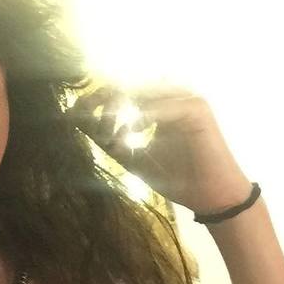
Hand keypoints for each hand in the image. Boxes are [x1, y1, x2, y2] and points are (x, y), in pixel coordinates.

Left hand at [68, 83, 252, 213]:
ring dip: (119, 111)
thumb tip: (75, 120)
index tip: (73, 114)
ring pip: (140, 91)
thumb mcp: (131, 156)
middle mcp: (169, 95)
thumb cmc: (175, 177)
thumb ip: (106, 138)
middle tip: (94, 129)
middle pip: (125, 84)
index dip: (94, 98)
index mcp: (155, 103)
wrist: (211, 198)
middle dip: (102, 103)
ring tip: (111, 135)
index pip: (118, 88)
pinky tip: (132, 133)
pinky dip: (142, 118)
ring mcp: (184, 98)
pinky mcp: (197, 109)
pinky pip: (161, 107)